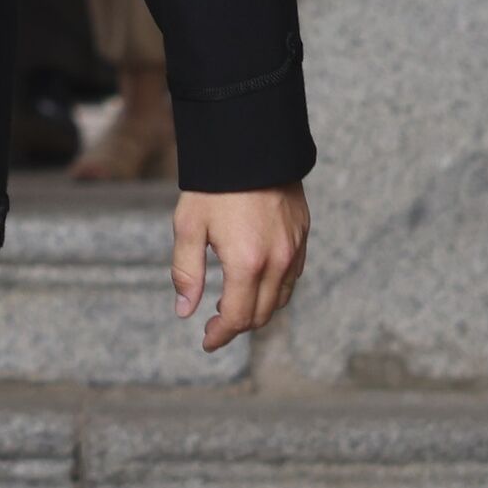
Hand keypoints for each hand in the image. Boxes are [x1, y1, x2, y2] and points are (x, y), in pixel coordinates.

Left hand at [172, 182, 308, 351]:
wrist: (251, 145)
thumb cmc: (214, 186)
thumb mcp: (189, 226)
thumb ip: (186, 272)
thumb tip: (184, 310)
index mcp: (247, 263)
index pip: (238, 318)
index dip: (221, 335)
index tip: (207, 341)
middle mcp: (277, 262)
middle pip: (262, 314)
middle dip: (238, 325)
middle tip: (215, 324)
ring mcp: (294, 250)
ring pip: (281, 299)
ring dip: (258, 310)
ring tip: (233, 305)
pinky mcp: (302, 236)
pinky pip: (292, 277)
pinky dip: (275, 289)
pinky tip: (256, 282)